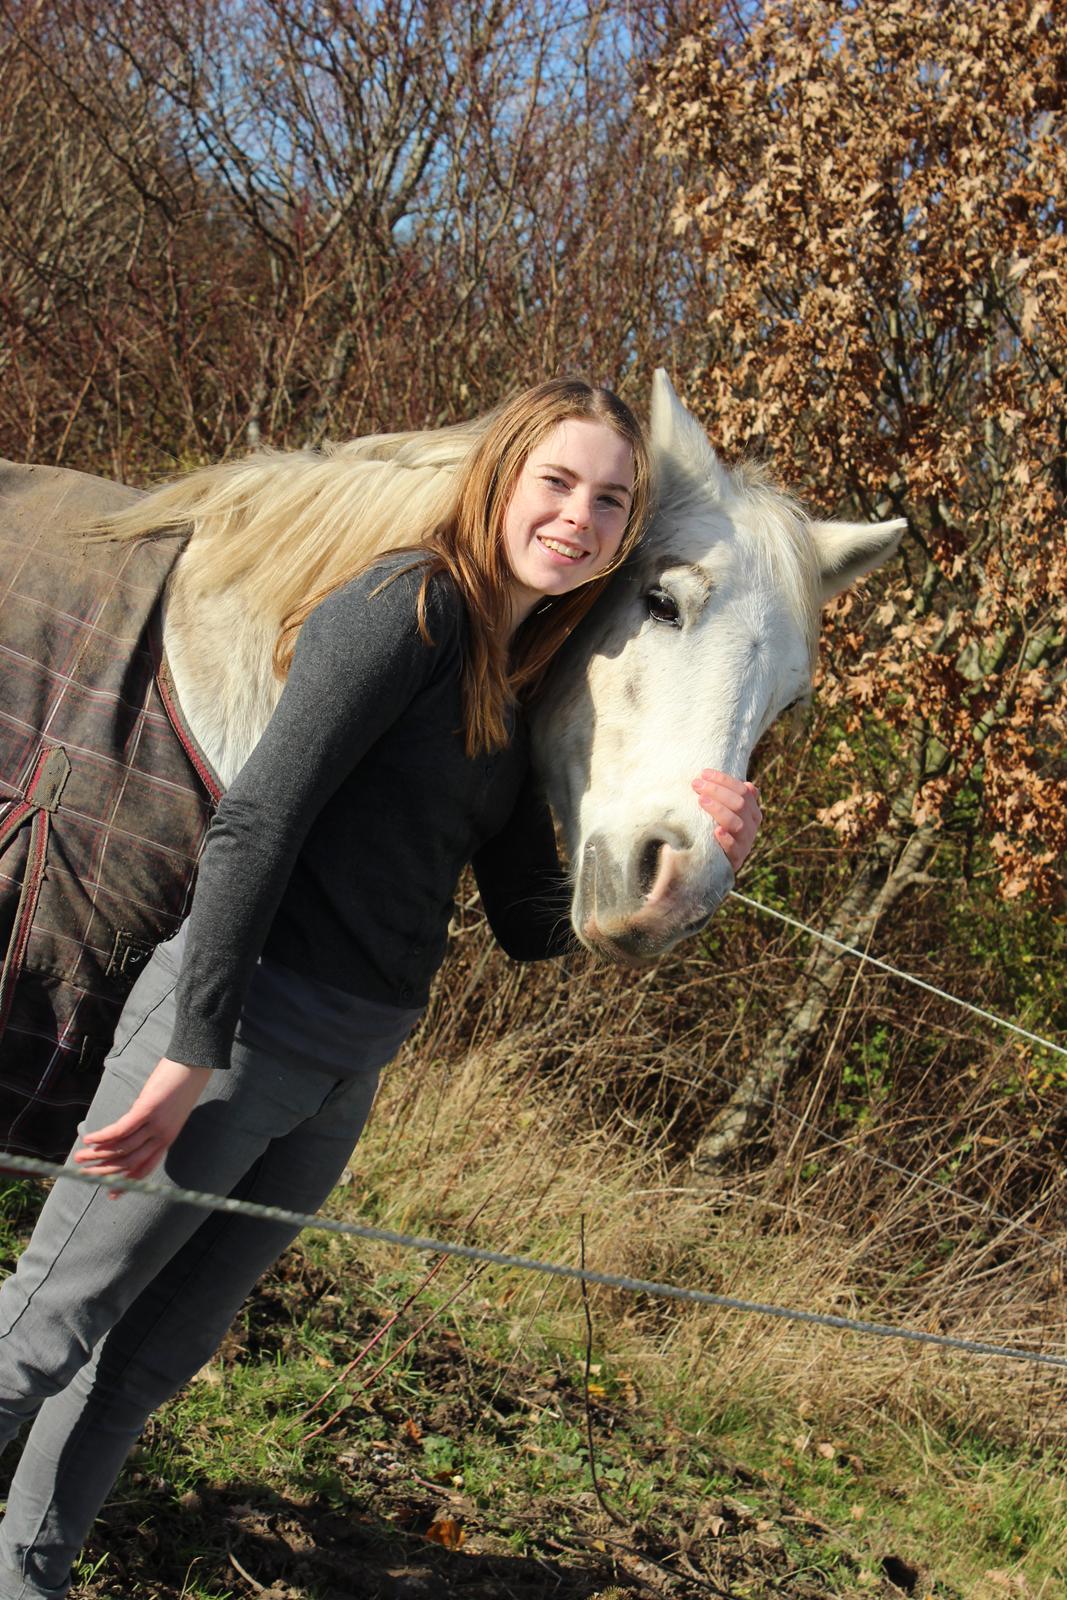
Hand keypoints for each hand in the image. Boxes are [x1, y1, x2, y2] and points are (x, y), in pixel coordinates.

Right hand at [74, 1057, 211, 1191]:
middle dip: (105, 1171)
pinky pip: (121, 1129)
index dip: (126, 1182)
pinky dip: (103, 1137)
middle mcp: (162, 1136)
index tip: (109, 1192)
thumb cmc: (180, 1084)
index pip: (145, 1168)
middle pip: (129, 1162)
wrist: (195, 1063)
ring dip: (97, 1155)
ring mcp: (155, 1124)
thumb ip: (151, 1125)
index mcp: (167, 1139)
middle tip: (84, 1175)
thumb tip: (128, 1130)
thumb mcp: (168, 1112)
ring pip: (122, 1148)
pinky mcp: (148, 1110)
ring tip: (79, 1157)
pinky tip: (88, 1139)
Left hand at [691, 769, 761, 873]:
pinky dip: (727, 839)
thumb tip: (749, 785)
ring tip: (701, 801)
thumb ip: (731, 798)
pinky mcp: (736, 859)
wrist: (711, 861)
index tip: (703, 774)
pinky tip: (717, 831)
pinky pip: (734, 849)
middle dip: (717, 791)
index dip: (723, 781)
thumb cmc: (716, 829)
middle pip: (740, 804)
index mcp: (752, 811)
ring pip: (738, 824)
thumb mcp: (724, 812)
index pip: (742, 791)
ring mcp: (745, 842)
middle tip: (696, 785)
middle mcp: (752, 825)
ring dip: (719, 810)